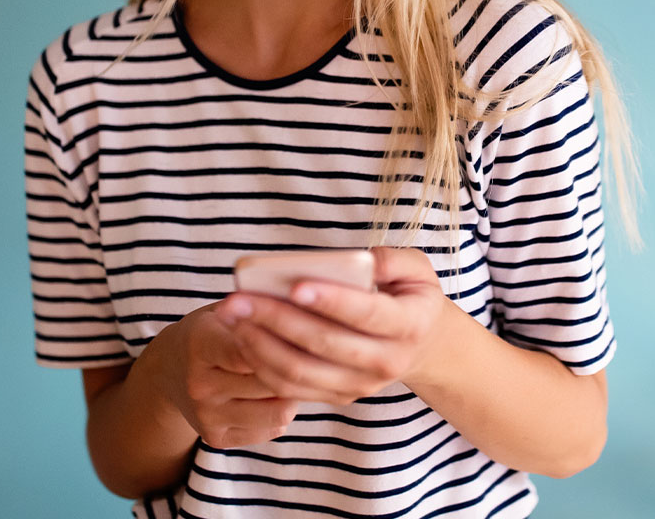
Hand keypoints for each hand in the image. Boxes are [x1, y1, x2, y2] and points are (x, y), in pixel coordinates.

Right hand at [163, 303, 300, 447]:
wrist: (167, 371)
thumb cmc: (208, 331)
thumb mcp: (222, 310)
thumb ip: (255, 309)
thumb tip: (301, 303)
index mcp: (199, 343)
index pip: (247, 347)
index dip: (280, 341)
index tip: (300, 334)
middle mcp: (199, 383)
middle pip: (268, 381)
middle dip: (297, 368)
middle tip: (313, 356)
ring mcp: (206, 415)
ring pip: (276, 411)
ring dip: (295, 393)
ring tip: (297, 375)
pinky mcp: (216, 438)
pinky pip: (271, 430)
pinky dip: (283, 412)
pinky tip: (277, 394)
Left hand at [214, 247, 448, 405]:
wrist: (422, 345)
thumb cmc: (410, 294)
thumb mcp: (417, 268)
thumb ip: (393, 259)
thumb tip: (362, 260)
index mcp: (408, 324)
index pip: (365, 314)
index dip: (331, 301)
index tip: (295, 285)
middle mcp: (385, 361)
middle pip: (323, 344)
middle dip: (276, 319)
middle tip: (239, 298)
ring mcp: (360, 384)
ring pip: (302, 371)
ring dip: (260, 344)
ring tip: (232, 316)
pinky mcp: (338, 395)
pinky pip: (293, 388)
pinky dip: (263, 364)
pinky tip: (241, 336)